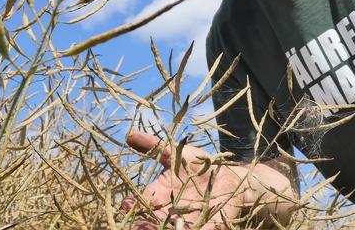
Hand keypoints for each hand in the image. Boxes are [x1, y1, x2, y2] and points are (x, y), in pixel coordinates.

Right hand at [121, 131, 245, 228]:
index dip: (132, 205)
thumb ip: (154, 145)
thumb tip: (129, 135)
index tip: (127, 202)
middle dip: (143, 224)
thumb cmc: (198, 164)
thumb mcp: (176, 152)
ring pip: (167, 229)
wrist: (227, 175)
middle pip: (150, 221)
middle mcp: (168, 211)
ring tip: (154, 229)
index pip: (141, 203)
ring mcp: (185, 222)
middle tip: (139, 225)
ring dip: (158, 229)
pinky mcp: (204, 227)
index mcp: (159, 194)